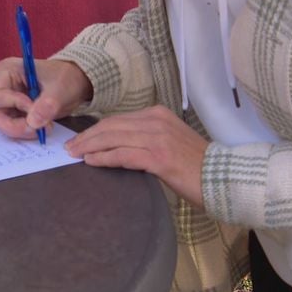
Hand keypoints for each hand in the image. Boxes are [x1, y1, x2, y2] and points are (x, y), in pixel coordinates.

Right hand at [0, 58, 91, 139]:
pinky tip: (42, 128)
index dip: (14, 107)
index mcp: (7, 72)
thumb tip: (33, 123)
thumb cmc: (66, 77)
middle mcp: (2, 87)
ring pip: (3, 125)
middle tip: (36, 130)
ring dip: (22, 130)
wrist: (76, 82)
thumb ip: (47, 104)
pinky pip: (14, 128)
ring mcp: (8, 102)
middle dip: (14, 126)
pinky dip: (26, 132)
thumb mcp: (59, 88)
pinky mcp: (16, 114)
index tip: (35, 109)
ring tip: (45, 127)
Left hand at [65, 105, 207, 207]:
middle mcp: (156, 121)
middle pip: (111, 126)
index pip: (117, 119)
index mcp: (157, 114)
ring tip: (74, 154)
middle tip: (70, 147)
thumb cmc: (194, 164)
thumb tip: (116, 146)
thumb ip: (145, 138)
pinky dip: (104, 158)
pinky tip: (91, 162)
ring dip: (90, 147)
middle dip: (87, 137)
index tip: (80, 139)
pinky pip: (123, 155)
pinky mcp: (159, 157)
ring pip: (113, 138)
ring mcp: (158, 138)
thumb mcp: (168, 141)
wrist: (221, 176)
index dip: (95, 129)